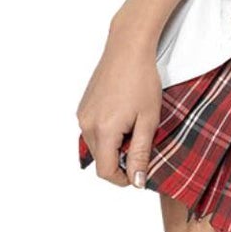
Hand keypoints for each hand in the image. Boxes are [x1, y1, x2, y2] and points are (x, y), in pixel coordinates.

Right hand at [76, 35, 163, 187]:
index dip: (123, 179)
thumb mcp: (148, 121)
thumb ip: (140, 153)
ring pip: (96, 147)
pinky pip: (92, 132)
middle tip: (142, 147)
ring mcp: (82, 115)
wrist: (128, 49)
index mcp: (103, 130)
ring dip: (114, 148)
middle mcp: (86, 124)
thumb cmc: (142, 81)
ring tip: (134, 129)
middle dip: (120, 162)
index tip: (139, 174)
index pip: (105, 171)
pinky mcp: (83, 108)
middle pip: (100, 161)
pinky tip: (124, 119)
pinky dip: (107, 135)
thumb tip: (136, 181)